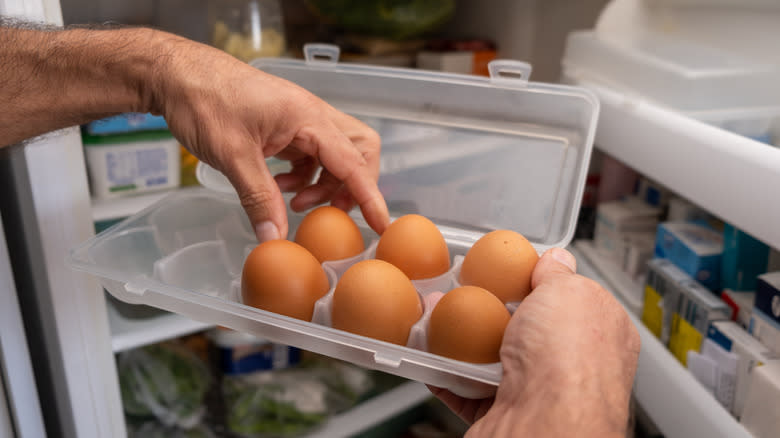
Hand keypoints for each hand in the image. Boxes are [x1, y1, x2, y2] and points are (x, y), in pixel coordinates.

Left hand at [148, 34, 388, 240]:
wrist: (176, 75)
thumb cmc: (204, 101)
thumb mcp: (232, 156)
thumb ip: (259, 199)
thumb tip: (275, 237)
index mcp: (308, 117)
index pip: (352, 162)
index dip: (370, 196)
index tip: (382, 223)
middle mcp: (312, 115)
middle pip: (359, 151)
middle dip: (353, 185)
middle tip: (331, 210)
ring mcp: (300, 119)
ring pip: (335, 155)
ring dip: (324, 183)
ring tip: (294, 203)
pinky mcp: (285, 126)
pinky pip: (311, 155)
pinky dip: (304, 176)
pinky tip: (278, 187)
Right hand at [432, 248, 639, 437]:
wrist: (541, 426)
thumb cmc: (567, 361)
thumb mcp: (568, 291)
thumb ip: (559, 274)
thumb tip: (555, 259)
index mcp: (600, 333)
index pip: (570, 299)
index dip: (539, 282)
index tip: (508, 271)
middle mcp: (572, 366)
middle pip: (524, 328)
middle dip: (489, 309)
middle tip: (463, 291)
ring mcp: (537, 393)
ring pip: (491, 358)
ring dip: (459, 339)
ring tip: (435, 315)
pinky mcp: (502, 414)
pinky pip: (466, 388)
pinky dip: (445, 371)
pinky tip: (431, 352)